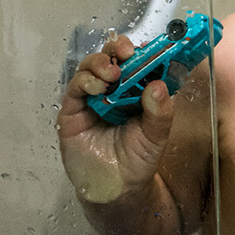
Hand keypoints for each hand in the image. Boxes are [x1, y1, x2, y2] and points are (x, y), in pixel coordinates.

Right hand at [57, 34, 174, 202]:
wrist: (115, 188)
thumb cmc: (137, 160)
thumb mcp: (156, 136)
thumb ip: (161, 112)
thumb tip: (158, 85)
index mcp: (137, 92)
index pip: (139, 62)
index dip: (145, 51)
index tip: (153, 46)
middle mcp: (114, 90)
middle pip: (113, 57)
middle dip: (119, 48)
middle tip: (127, 52)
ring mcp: (92, 98)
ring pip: (92, 66)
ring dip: (101, 62)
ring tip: (112, 73)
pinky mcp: (73, 110)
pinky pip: (76, 87)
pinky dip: (86, 80)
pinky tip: (97, 86)